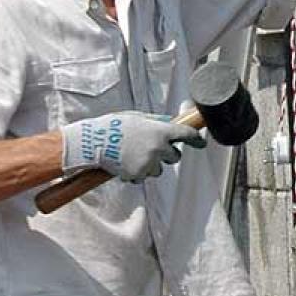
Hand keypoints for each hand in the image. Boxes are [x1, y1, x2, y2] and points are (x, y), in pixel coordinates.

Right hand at [61, 111, 205, 180]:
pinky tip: (125, 163)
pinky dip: (137, 173)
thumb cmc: (115, 126)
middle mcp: (158, 148)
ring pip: (159, 170)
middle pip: (175, 157)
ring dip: (151, 165)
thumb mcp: (139, 117)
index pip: (187, 135)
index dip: (196, 139)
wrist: (94, 142)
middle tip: (152, 149)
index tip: (201, 143)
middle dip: (167, 155)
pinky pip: (143, 177)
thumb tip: (172, 122)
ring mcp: (149, 163)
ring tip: (133, 155)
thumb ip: (157, 122)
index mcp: (161, 131)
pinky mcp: (138, 175)